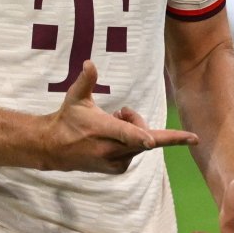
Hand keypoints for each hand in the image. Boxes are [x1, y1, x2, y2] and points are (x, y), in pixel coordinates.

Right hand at [41, 61, 197, 172]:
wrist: (54, 147)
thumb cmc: (68, 119)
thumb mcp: (75, 97)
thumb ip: (86, 81)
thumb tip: (89, 63)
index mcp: (102, 129)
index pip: (128, 133)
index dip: (148, 136)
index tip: (180, 137)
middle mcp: (109, 149)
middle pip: (146, 139)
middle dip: (138, 121)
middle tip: (121, 112)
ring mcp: (114, 162)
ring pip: (142, 145)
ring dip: (135, 132)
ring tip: (114, 123)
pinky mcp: (117, 169)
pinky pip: (135, 152)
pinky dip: (132, 143)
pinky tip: (115, 138)